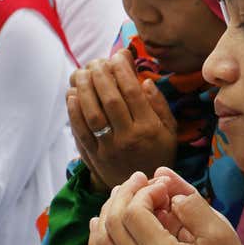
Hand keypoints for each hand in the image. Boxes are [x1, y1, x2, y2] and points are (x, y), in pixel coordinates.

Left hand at [68, 50, 177, 190]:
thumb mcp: (170, 131)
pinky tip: (72, 94)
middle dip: (101, 76)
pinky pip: (80, 131)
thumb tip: (145, 81)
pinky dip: (73, 111)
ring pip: (92, 114)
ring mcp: (109, 148)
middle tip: (97, 61)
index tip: (117, 56)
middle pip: (110, 100)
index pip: (133, 93)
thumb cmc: (159, 153)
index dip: (123, 71)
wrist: (142, 188)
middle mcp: (129, 138)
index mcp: (149, 129)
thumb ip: (160, 105)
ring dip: (85, 90)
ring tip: (83, 72)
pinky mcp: (94, 156)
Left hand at [89, 168, 243, 244]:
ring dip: (108, 212)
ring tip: (124, 194)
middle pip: (112, 223)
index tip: (166, 185)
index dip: (145, 191)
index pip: (134, 212)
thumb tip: (166, 184)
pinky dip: (99, 238)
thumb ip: (194, 206)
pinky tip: (103, 222)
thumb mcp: (223, 237)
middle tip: (141, 179)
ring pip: (101, 242)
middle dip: (124, 195)